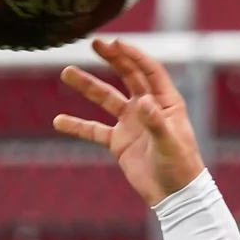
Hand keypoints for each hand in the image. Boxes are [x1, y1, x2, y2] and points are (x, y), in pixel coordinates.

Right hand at [53, 37, 205, 206]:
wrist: (174, 196)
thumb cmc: (181, 167)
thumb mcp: (170, 143)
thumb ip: (156, 122)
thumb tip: (141, 101)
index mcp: (166, 102)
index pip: (149, 71)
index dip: (133, 56)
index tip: (116, 43)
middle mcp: (147, 108)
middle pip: (127, 77)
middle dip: (111, 59)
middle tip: (93, 43)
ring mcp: (131, 124)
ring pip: (106, 99)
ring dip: (87, 86)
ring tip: (67, 72)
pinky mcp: (119, 142)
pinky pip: (94, 131)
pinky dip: (78, 126)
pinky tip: (58, 121)